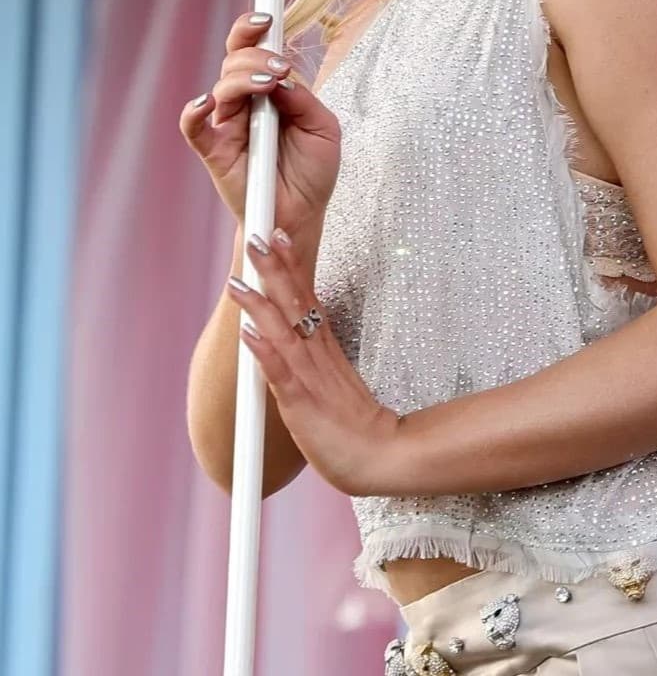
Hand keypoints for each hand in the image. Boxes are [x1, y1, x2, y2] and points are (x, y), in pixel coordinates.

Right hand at [180, 12, 340, 272]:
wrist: (300, 216)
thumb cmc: (312, 172)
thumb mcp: (324, 129)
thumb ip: (303, 99)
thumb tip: (282, 78)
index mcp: (271, 90)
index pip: (254, 49)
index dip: (253, 28)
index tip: (267, 17)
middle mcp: (246, 102)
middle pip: (235, 60)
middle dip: (256, 55)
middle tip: (280, 68)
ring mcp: (228, 124)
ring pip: (221, 87)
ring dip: (243, 79)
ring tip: (268, 85)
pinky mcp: (214, 151)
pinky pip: (193, 127)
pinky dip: (194, 111)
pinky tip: (207, 104)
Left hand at [227, 225, 404, 497]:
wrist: (380, 458)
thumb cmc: (354, 423)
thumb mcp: (334, 379)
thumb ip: (317, 355)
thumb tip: (296, 334)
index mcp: (324, 346)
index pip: (305, 296)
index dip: (290, 264)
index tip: (279, 234)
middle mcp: (316, 354)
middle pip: (294, 303)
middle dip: (274, 268)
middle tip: (258, 234)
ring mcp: (309, 378)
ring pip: (282, 331)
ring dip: (260, 303)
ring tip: (239, 279)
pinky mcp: (302, 405)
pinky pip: (281, 375)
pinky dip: (264, 353)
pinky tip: (248, 334)